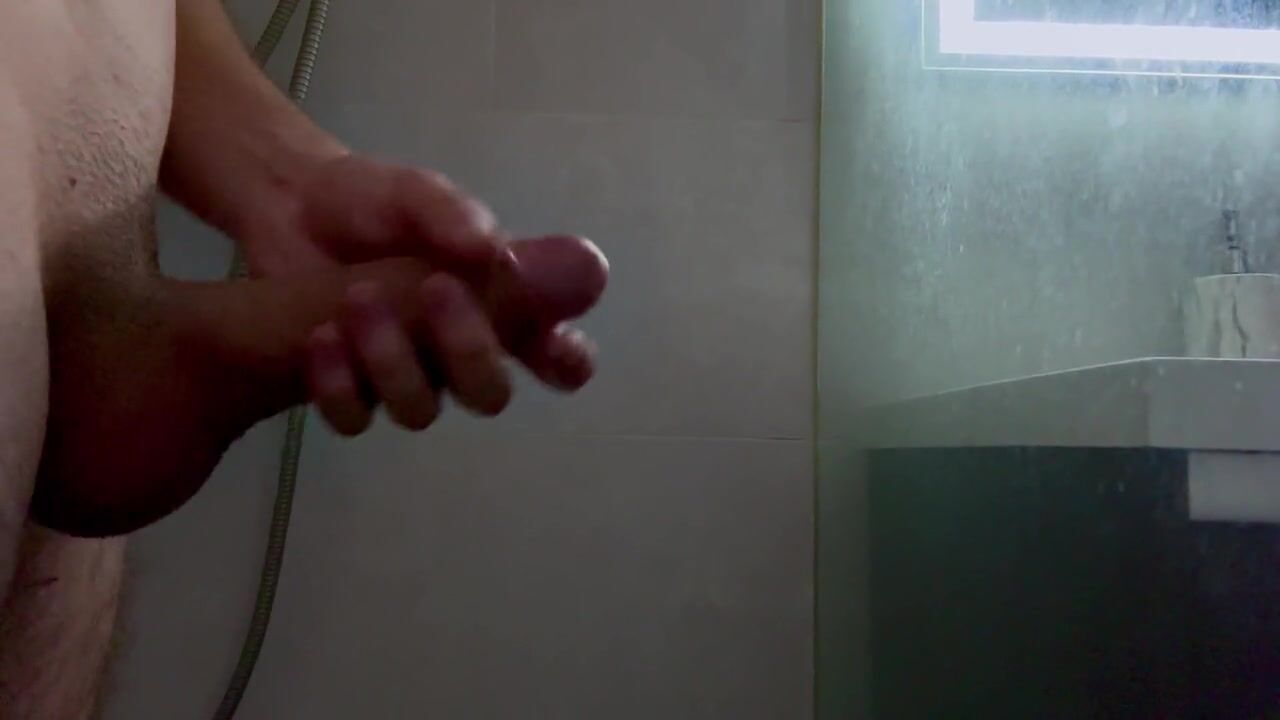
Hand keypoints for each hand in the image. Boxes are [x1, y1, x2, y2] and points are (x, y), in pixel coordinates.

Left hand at [238, 153, 606, 432]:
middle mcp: (458, 352)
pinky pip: (354, 418)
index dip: (565, 362)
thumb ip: (458, 217)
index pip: (557, 356)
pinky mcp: (347, 390)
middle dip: (468, 349)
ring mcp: (403, 378)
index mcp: (498, 307)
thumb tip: (495, 253)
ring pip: (421, 411)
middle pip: (490, 394)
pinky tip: (321, 337)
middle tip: (436, 288)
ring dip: (391, 360)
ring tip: (356, 298)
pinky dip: (338, 384)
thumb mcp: (416, 193)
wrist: (287, 205)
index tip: (551, 344)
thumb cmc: (372, 201)